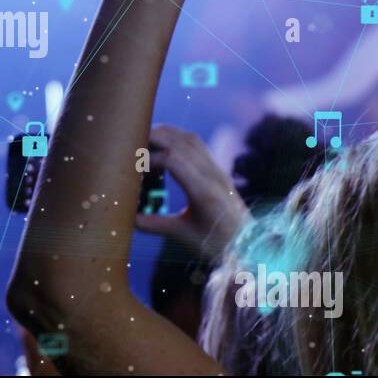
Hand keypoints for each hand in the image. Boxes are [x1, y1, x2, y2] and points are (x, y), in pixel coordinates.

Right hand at [135, 125, 249, 256]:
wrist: (250, 244)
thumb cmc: (217, 244)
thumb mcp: (183, 235)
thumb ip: (155, 225)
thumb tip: (128, 218)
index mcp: (204, 192)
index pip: (172, 159)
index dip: (148, 159)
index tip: (132, 170)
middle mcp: (213, 174)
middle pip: (180, 141)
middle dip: (152, 138)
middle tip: (129, 146)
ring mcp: (217, 169)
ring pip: (189, 138)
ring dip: (164, 134)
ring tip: (143, 140)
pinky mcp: (218, 168)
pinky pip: (196, 143)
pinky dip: (176, 138)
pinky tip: (162, 145)